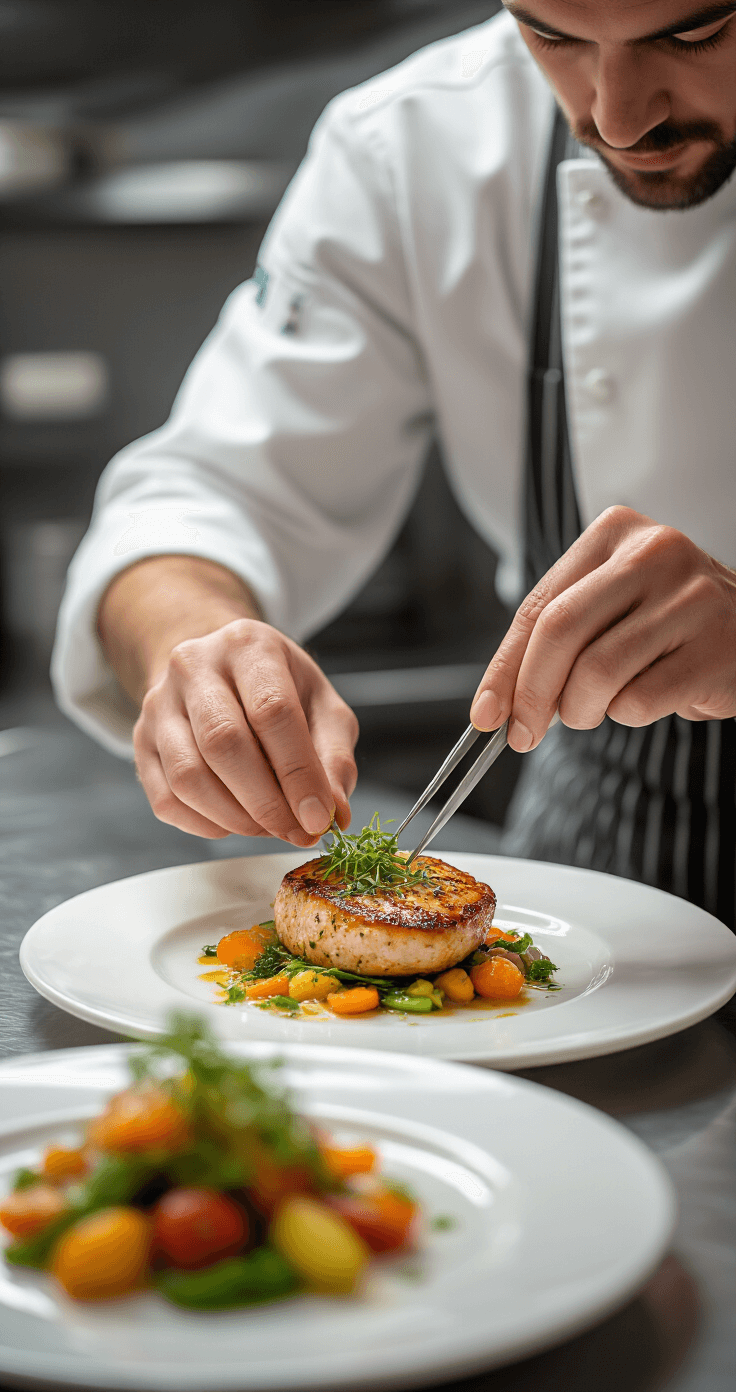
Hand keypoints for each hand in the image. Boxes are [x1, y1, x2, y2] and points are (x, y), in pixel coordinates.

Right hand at [133, 619, 357, 842]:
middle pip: (223, 743)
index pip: (272, 711)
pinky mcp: (140, 740)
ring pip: (188, 776)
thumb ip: (333, 756)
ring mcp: (159, 704)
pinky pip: (166, 799)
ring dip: (235, 819)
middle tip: (296, 832)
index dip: (298, 773)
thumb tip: (334, 812)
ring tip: (269, 828)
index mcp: (248, 646)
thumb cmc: (278, 688)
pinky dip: (206, 824)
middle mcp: (194, 666)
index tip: (319, 818)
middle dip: (266, 802)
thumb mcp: (321, 706)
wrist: (219, 669)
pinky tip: (234, 822)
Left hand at [470, 506, 735, 750]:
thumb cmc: (665, 624)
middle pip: (560, 631)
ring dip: (581, 709)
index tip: (485, 715)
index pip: (539, 606)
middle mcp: (654, 552)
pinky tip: (645, 700)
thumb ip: (554, 639)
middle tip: (524, 733)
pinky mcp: (715, 646)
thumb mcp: (608, 608)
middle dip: (531, 693)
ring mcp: (690, 597)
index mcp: (615, 532)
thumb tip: (496, 705)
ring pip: (597, 671)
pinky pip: (640, 699)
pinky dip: (628, 714)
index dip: (504, 667)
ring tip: (593, 710)